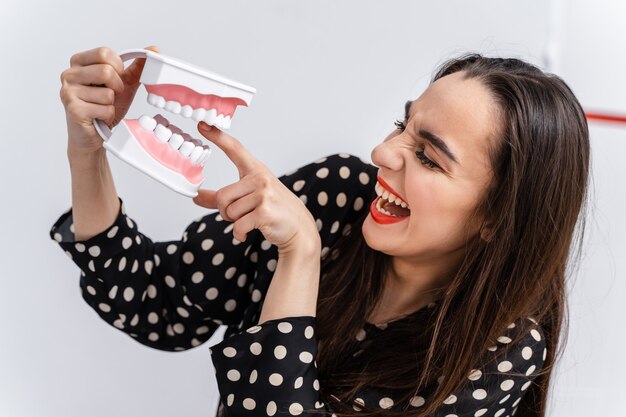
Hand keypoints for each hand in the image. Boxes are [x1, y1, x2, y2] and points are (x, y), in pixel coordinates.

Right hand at [59, 45, 159, 155]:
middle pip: (106, 71)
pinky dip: (108, 115)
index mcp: (78, 63)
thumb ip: (136, 67)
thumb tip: (153, 49)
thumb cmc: (103, 107)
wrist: (93, 135)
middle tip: (111, 96)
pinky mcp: (73, 109)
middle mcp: (69, 74)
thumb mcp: (123, 84)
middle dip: (117, 87)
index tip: (116, 79)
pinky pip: (105, 109)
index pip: (104, 53)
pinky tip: (98, 118)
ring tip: (102, 108)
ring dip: (112, 104)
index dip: (118, 67)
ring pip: (108, 93)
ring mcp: (68, 92)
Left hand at [192, 122, 320, 253]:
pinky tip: (246, 233)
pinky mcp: (265, 212)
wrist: (299, 228)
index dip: (218, 137)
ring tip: (249, 221)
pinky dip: (238, 234)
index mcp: (256, 170)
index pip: (235, 149)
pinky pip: (238, 225)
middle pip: (222, 196)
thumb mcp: (249, 199)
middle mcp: (260, 178)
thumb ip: (221, 198)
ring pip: (229, 212)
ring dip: (234, 223)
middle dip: (225, 212)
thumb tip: (196, 197)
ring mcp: (264, 194)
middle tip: (238, 216)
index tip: (203, 124)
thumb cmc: (273, 210)